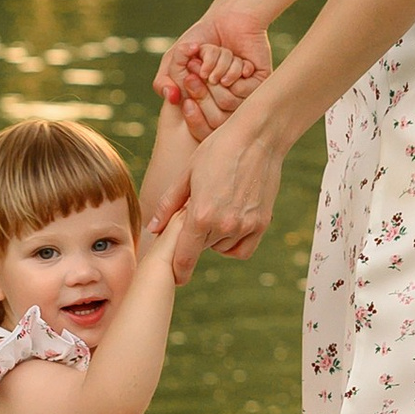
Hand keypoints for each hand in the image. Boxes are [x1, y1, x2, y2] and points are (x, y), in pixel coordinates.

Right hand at [156, 0, 271, 132]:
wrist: (226, 19)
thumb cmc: (199, 40)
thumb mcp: (173, 60)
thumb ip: (163, 81)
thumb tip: (173, 98)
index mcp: (206, 107)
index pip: (200, 128)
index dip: (191, 105)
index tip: (187, 78)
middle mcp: (226, 106)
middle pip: (214, 118)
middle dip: (202, 85)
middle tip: (199, 64)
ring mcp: (244, 96)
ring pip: (228, 101)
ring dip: (219, 71)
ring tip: (219, 55)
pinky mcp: (260, 84)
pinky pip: (245, 90)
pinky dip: (234, 68)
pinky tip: (238, 57)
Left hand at [169, 106, 285, 273]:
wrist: (258, 136)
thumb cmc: (218, 149)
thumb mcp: (187, 173)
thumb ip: (168, 205)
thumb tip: (152, 229)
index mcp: (200, 215)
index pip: (184, 257)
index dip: (177, 270)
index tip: (174, 277)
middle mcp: (224, 225)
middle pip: (202, 248)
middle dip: (195, 237)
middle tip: (197, 213)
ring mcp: (245, 226)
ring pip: (222, 248)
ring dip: (215, 238)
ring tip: (215, 209)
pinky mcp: (261, 223)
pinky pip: (243, 248)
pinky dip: (234, 243)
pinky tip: (229, 224)